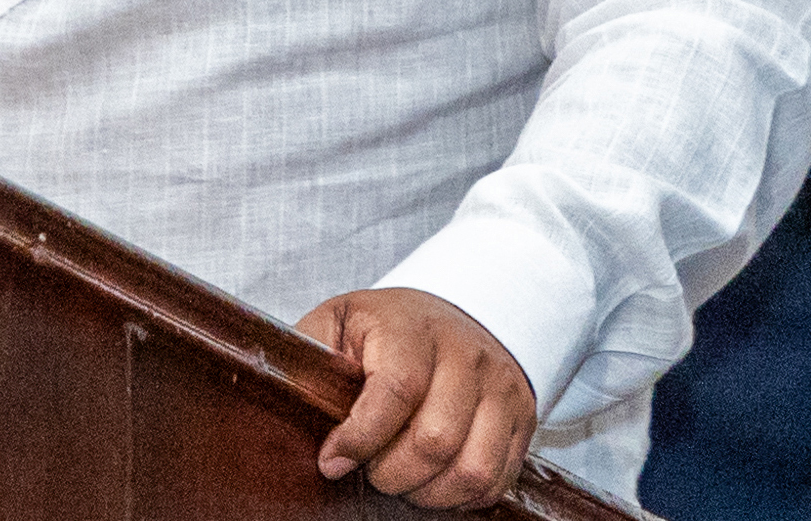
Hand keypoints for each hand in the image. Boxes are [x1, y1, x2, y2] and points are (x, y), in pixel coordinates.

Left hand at [301, 287, 539, 508]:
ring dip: (427, 492)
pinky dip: (460, 497)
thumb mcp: (339, 323)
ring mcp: (501, 386)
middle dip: (391, 473)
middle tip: (370, 470)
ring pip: (471, 468)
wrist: (451, 314)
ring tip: (401, 479)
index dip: (360, 437)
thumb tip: (288, 398)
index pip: (396, 389)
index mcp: (414, 327)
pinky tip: (433, 481)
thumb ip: (311, 355)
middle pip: (435, 439)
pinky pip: (496, 479)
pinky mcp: (522, 416)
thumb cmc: (385, 329)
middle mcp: (466, 353)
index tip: (332, 461)